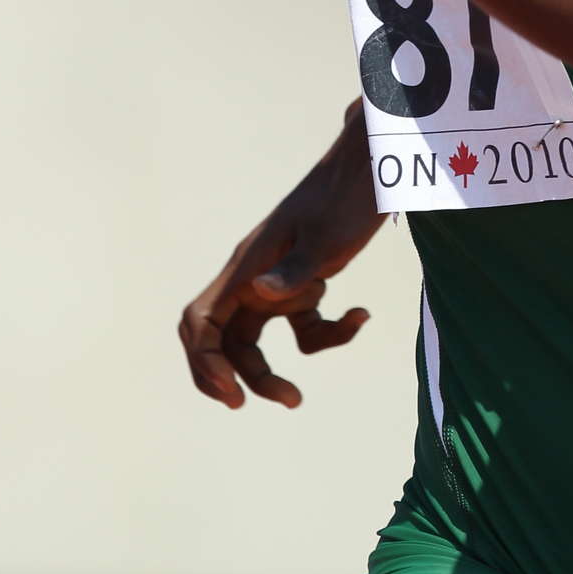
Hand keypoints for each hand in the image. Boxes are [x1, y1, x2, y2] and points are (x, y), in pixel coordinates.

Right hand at [180, 162, 375, 409]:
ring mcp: (275, 284)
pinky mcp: (303, 285)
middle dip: (234, 376)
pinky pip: (302, 326)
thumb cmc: (346, 200)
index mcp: (246, 268)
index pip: (201, 322)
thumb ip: (295, 269)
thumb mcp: (326, 237)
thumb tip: (261, 294)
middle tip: (252, 403)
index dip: (204, 361)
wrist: (371, 170)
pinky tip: (361, 314)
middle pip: (222, 340)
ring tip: (295, 400)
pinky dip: (327, 333)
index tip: (230, 391)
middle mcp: (251, 279)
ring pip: (255, 341)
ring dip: (270, 373)